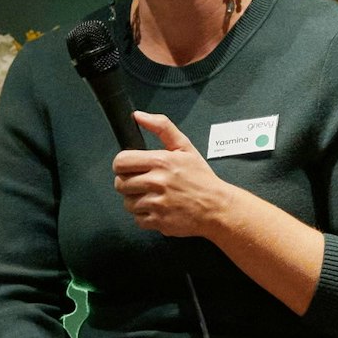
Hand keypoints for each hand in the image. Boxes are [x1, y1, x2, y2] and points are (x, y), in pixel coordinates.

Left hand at [113, 112, 229, 238]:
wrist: (217, 208)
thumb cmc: (201, 178)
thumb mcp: (185, 147)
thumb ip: (162, 127)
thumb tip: (138, 116)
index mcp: (161, 161)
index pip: (121, 162)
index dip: (122, 165)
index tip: (130, 168)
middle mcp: (157, 182)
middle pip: (120, 184)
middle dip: (128, 184)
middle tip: (143, 184)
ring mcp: (157, 204)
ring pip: (127, 203)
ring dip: (136, 201)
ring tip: (153, 197)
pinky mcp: (158, 221)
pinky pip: (137, 219)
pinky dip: (145, 216)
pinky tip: (159, 209)